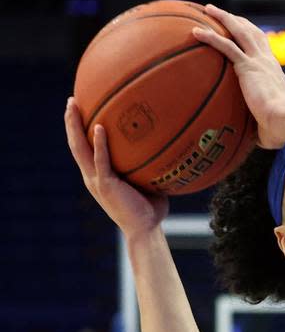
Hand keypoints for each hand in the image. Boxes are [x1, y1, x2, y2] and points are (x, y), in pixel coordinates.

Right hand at [65, 98, 168, 237]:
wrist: (145, 230)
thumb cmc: (149, 208)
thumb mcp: (146, 182)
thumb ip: (148, 165)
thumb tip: (167, 146)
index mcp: (99, 174)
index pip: (84, 148)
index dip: (79, 130)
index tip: (80, 110)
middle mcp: (92, 175)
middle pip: (75, 144)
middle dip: (71, 122)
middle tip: (71, 100)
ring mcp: (96, 180)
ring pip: (80, 148)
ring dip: (74, 126)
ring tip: (73, 106)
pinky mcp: (105, 185)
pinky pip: (101, 160)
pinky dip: (99, 144)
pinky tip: (100, 127)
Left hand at [192, 4, 284, 148]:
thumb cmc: (280, 128)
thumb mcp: (270, 124)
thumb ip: (262, 127)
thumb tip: (259, 142)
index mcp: (273, 72)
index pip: (262, 47)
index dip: (252, 36)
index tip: (242, 30)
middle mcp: (267, 62)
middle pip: (252, 32)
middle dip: (237, 20)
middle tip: (222, 13)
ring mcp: (258, 62)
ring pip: (240, 31)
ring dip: (223, 18)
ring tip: (208, 9)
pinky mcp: (247, 67)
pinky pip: (226, 46)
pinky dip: (210, 36)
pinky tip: (195, 31)